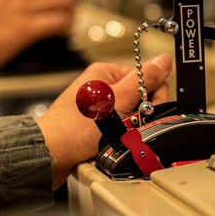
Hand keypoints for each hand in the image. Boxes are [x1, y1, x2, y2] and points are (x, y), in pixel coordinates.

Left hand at [36, 54, 172, 187]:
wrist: (51, 155)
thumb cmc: (73, 127)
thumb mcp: (117, 100)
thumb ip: (143, 79)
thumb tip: (163, 61)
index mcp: (107, 72)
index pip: (147, 77)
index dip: (152, 96)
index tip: (146, 110)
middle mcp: (102, 87)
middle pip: (141, 98)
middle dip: (140, 115)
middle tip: (128, 124)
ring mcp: (100, 107)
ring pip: (132, 116)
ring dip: (130, 128)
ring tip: (116, 135)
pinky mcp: (97, 125)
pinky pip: (121, 129)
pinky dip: (121, 137)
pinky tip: (112, 141)